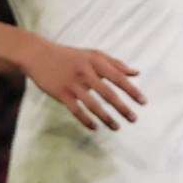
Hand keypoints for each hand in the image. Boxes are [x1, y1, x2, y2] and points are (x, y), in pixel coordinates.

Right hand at [18, 39, 145, 130]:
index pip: (118, 78)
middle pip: (108, 93)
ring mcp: (72, 84)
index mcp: (96, 62)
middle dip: (122, 108)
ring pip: (92, 104)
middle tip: (134, 119)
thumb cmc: (71, 55)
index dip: (132, 90)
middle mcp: (86, 73)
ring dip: (106, 117)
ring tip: (117, 127)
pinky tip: (95, 128)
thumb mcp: (94, 54)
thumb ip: (116, 63)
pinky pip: (76, 110)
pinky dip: (86, 120)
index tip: (143, 102)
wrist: (39, 55)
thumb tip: (136, 73)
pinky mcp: (61, 93)